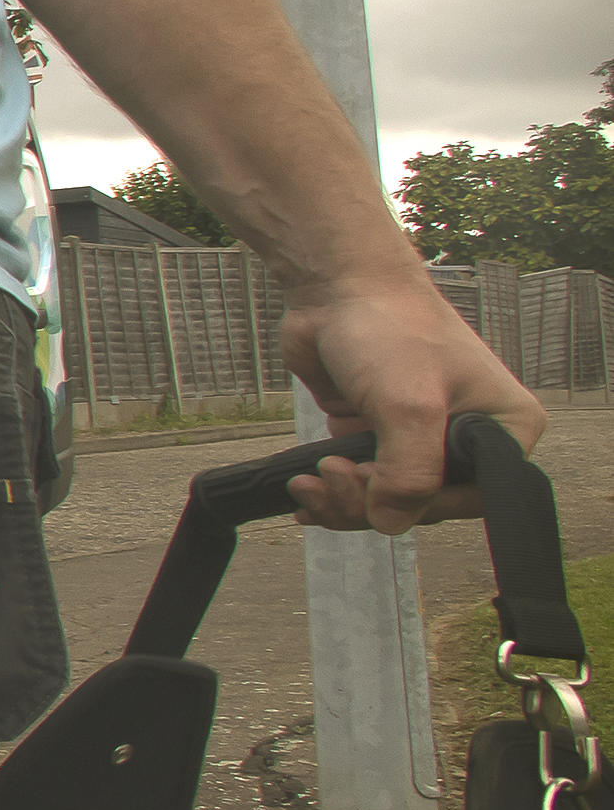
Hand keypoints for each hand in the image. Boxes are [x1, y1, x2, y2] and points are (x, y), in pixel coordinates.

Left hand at [277, 273, 544, 533]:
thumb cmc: (389, 330)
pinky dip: (332, 492)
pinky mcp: (379, 433)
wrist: (337, 286)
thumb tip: (392, 522)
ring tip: (308, 480)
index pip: (471, 498)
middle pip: (423, 505)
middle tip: (330, 473)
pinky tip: (305, 491)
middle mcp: (470, 439)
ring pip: (386, 499)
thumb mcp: (409, 406)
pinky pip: (360, 482)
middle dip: (369, 502)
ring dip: (343, 501)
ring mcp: (421, 437)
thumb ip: (409, 473)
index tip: (373, 484)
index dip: (419, 506)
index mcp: (505, 430)